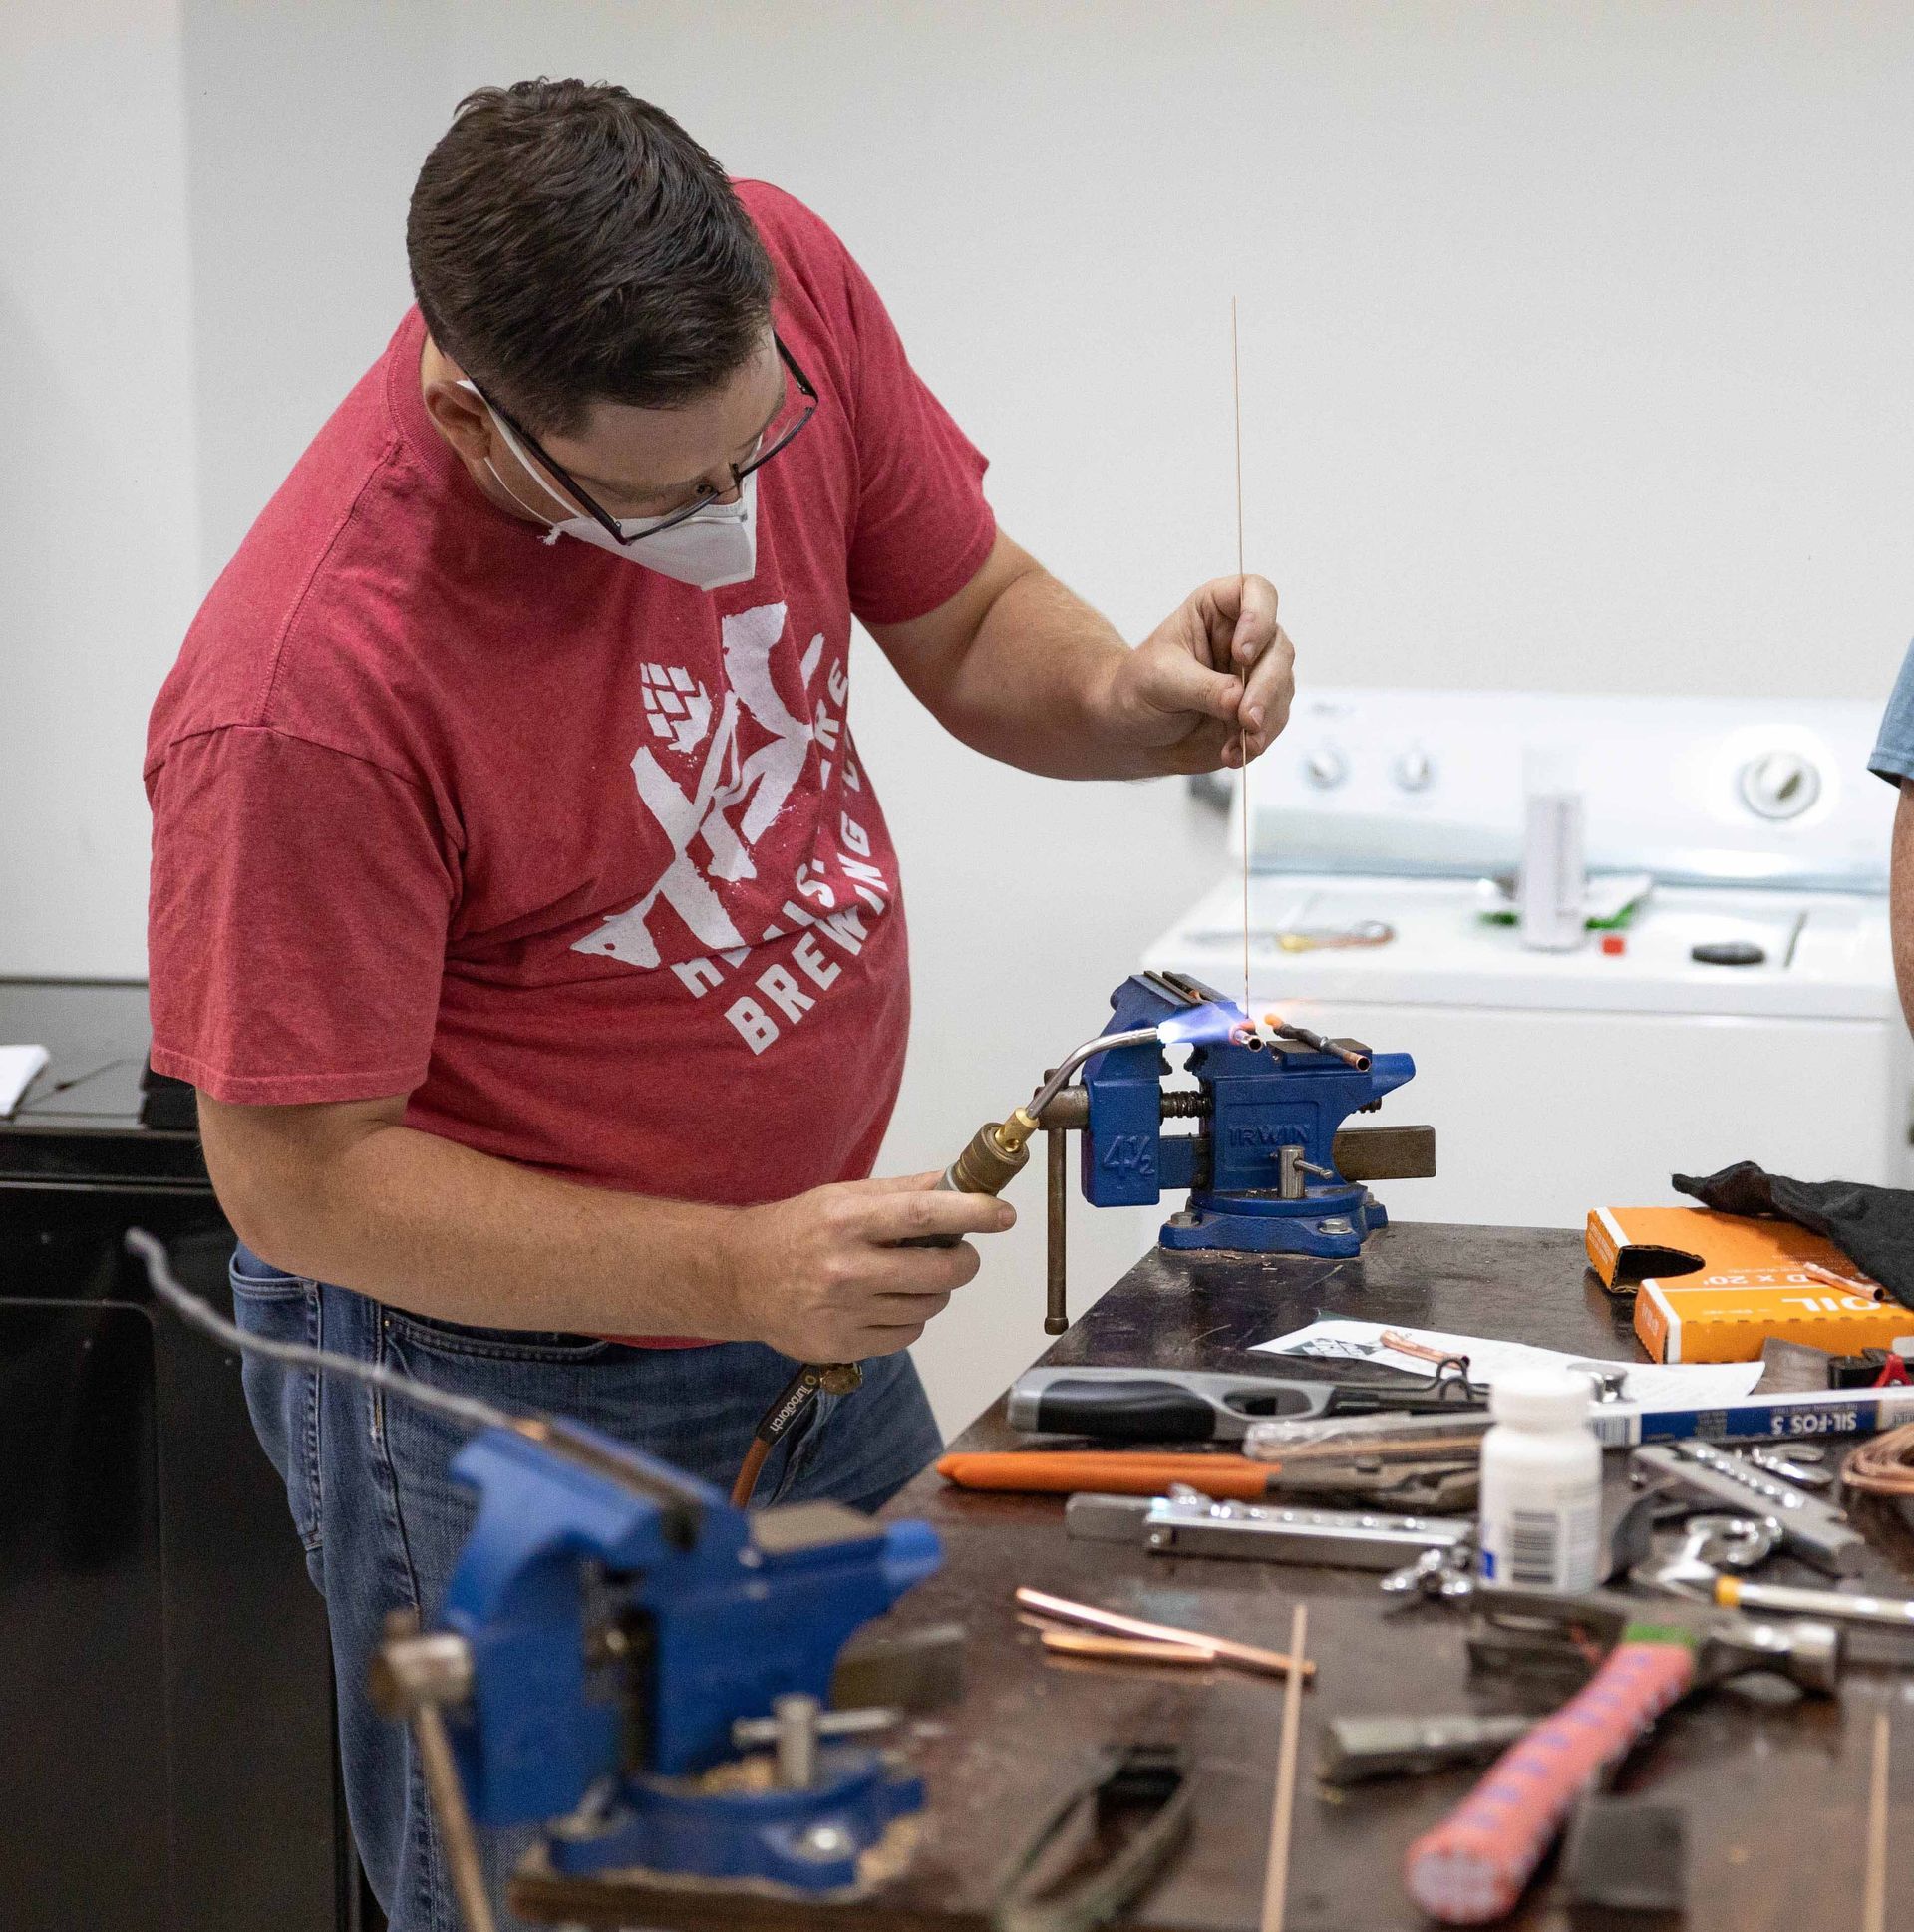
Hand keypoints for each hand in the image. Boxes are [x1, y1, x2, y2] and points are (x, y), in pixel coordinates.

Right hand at [720, 1172, 1014, 1360]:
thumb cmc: (797, 1229)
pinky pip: (907, 1335)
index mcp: (846, 1221)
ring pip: (928, 1306)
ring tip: (906, 1276)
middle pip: (939, 1272)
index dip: (971, 1213)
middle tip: (960, 1253)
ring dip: (933, 1290)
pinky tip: (885, 1302)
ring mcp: (844, 1313)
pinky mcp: (843, 1346)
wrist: (738, 1277)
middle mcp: (846, 1268)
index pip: (923, 1215)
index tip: (1003, 1214)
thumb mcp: (843, 1197)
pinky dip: (909, 1318)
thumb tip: (960, 1181)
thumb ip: (903, 1192)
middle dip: (964, 1262)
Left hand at [1102, 574, 1294, 773]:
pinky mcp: (1258, 709)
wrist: (1133, 732)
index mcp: (1216, 611)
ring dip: (1266, 718)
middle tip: (1246, 716)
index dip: (1258, 618)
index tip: (1240, 653)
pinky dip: (1258, 740)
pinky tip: (1233, 752)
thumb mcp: (1160, 680)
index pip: (1256, 593)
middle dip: (1266, 686)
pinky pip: (1274, 721)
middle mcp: (1244, 638)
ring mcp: (1254, 675)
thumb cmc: (1137, 690)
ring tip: (1240, 741)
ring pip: (1283, 687)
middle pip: (1278, 648)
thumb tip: (1238, 699)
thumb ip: (1202, 687)